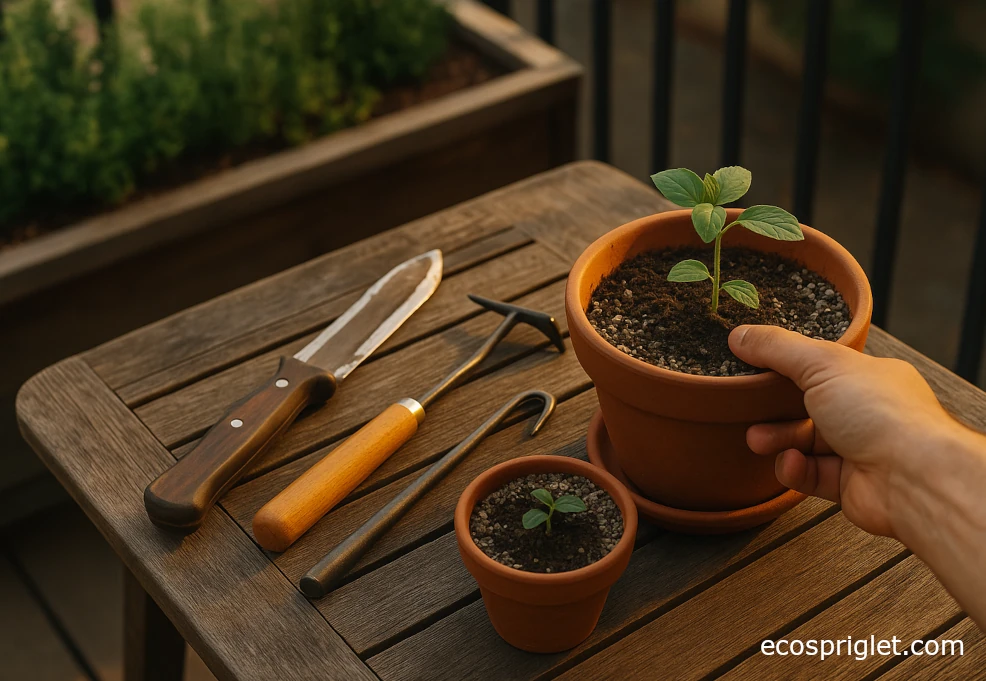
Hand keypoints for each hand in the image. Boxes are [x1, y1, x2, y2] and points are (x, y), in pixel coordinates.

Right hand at [728, 325, 952, 538]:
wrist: (913, 477)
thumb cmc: (881, 413)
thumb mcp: (821, 363)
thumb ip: (776, 348)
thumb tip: (739, 334)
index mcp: (867, 377)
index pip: (821, 366)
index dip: (786, 366)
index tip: (753, 366)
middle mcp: (866, 412)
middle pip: (807, 406)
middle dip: (773, 410)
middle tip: (749, 412)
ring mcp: (858, 450)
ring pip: (805, 442)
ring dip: (777, 439)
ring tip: (757, 440)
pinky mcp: (848, 485)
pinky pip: (810, 475)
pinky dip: (794, 470)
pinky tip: (790, 463)